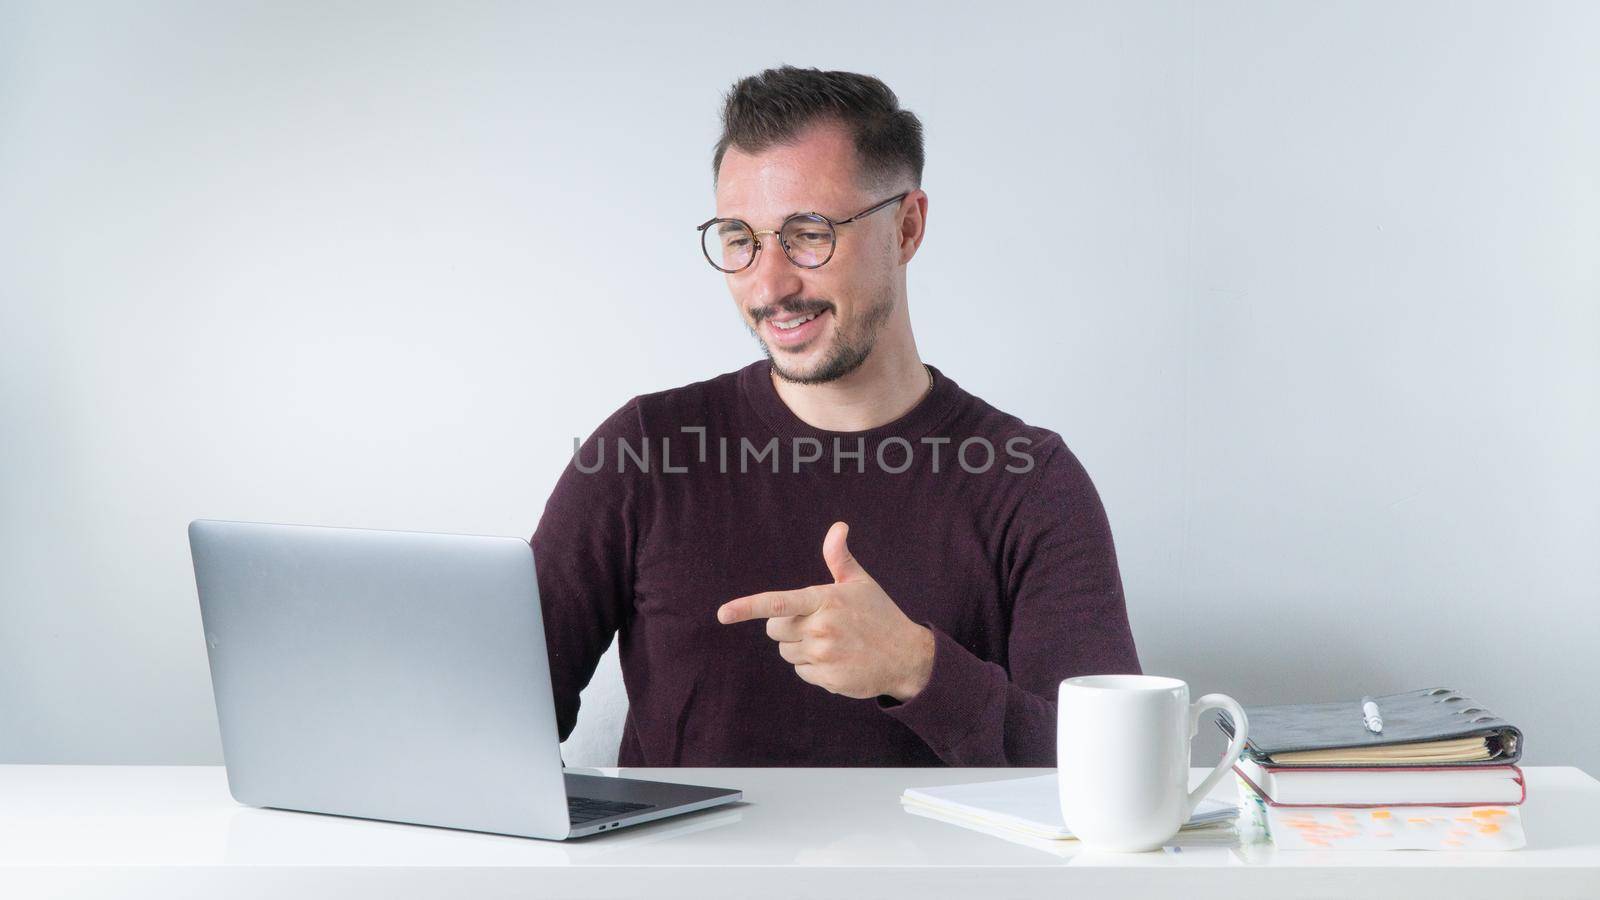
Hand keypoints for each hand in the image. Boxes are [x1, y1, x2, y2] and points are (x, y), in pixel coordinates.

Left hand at [716, 522, 935, 701]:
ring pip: (787, 653)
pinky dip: (814, 667)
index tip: (723, 613)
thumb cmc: (880, 615)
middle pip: (776, 631)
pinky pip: (802, 672)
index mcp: (824, 600)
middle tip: (817, 624)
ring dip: (801, 648)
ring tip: (832, 642)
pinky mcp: (828, 679)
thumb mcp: (860, 583)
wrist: (907, 656)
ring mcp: (824, 655)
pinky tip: (838, 660)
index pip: (778, 604)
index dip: (747, 608)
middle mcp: (821, 628)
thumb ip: (839, 558)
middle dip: (787, 628)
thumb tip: (838, 527)